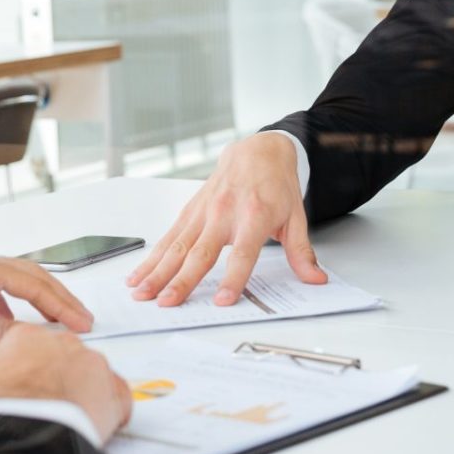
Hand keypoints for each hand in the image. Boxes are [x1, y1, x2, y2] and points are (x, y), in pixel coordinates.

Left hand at [0, 250, 93, 346]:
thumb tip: (26, 340)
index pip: (36, 285)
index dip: (62, 306)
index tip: (82, 322)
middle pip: (31, 276)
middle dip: (59, 299)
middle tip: (80, 318)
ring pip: (13, 279)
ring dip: (36, 299)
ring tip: (52, 318)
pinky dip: (8, 302)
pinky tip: (5, 320)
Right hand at [0, 326, 132, 443]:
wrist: (23, 437)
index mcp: (25, 338)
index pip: (34, 346)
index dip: (30, 369)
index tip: (29, 384)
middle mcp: (62, 344)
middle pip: (65, 358)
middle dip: (58, 379)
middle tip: (47, 404)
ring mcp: (91, 364)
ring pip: (92, 376)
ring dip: (83, 395)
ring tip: (68, 419)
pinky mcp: (114, 389)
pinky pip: (119, 397)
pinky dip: (111, 412)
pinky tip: (96, 424)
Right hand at [125, 132, 323, 307]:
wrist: (258, 151)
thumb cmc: (276, 186)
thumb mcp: (296, 218)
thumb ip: (301, 252)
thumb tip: (316, 279)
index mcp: (254, 216)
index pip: (243, 253)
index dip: (233, 277)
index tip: (221, 300)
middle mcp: (224, 213)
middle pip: (200, 252)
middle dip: (181, 280)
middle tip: (166, 303)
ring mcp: (203, 211)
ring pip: (177, 246)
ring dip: (157, 271)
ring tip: (142, 293)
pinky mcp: (190, 211)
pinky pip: (168, 237)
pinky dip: (151, 257)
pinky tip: (138, 275)